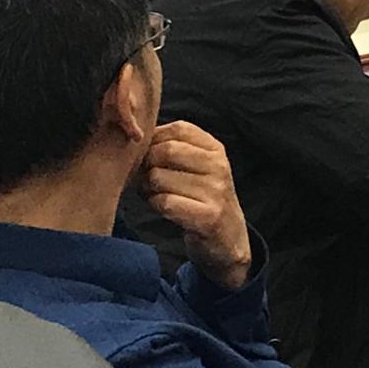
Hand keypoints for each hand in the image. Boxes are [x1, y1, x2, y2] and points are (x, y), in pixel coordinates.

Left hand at [141, 121, 253, 290]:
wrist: (228, 239)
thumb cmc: (203, 199)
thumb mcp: (199, 168)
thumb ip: (176, 148)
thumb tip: (140, 137)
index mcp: (216, 149)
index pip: (178, 128)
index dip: (154, 139)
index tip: (147, 155)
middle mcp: (219, 166)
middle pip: (165, 151)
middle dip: (146, 165)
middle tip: (144, 179)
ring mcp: (215, 191)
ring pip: (160, 177)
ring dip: (147, 189)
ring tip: (153, 195)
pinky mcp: (208, 216)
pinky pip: (165, 203)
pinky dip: (155, 206)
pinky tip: (162, 209)